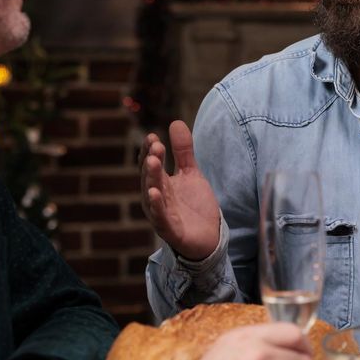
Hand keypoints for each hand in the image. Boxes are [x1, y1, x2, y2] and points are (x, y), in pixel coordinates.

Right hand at [139, 121, 220, 260]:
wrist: (209, 237)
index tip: (153, 136)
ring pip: (152, 195)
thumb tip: (175, 122)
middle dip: (151, 161)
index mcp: (160, 184)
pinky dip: (157, 207)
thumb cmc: (194, 205)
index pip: (151, 164)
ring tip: (152, 162)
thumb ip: (183, 151)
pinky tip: (155, 193)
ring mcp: (162, 214)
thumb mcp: (191, 173)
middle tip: (155, 145)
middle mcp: (156, 198)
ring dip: (151, 179)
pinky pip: (161, 218)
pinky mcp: (171, 230)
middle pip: (150, 177)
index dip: (150, 151)